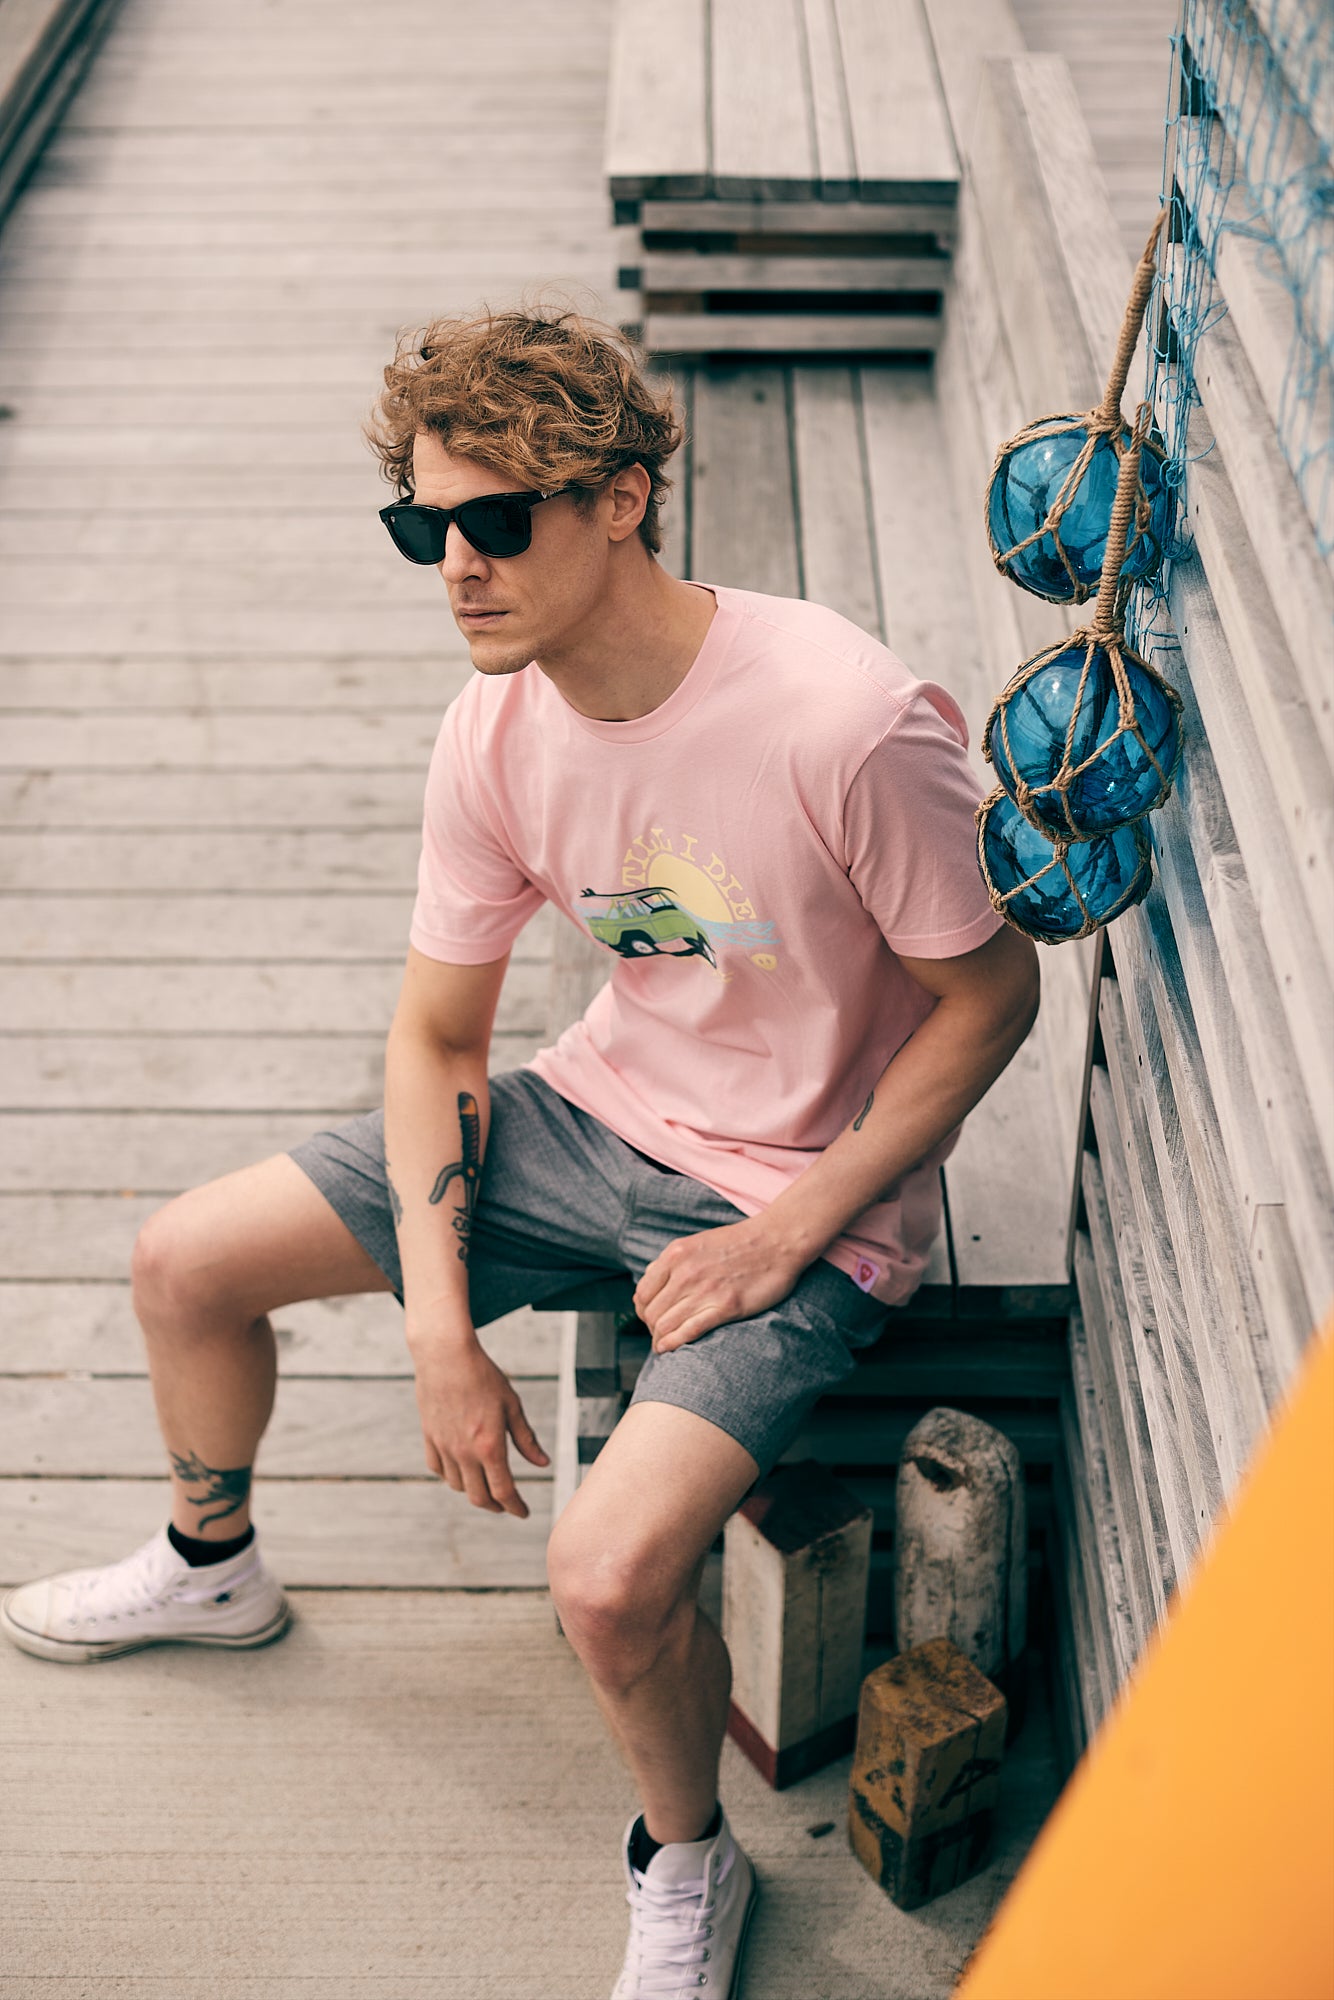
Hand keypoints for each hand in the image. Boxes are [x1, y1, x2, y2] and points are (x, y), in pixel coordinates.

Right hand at [409, 1336, 548, 1516]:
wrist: (446, 1356)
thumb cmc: (483, 1376)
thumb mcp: (512, 1406)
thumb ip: (526, 1439)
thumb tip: (543, 1464)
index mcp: (489, 1446)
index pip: (504, 1491)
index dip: (515, 1507)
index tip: (523, 1512)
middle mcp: (464, 1453)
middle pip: (479, 1497)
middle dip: (496, 1507)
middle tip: (507, 1505)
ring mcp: (444, 1447)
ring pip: (458, 1486)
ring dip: (474, 1492)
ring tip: (486, 1485)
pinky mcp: (429, 1437)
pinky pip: (438, 1469)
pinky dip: (451, 1476)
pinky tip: (461, 1470)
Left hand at [633, 1216, 805, 1352]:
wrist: (777, 1241)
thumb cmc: (739, 1242)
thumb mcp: (696, 1242)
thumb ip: (672, 1260)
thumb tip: (649, 1277)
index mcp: (675, 1255)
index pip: (642, 1293)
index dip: (642, 1310)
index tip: (649, 1318)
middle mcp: (685, 1273)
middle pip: (651, 1313)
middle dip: (650, 1328)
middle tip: (657, 1334)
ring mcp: (705, 1291)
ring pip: (666, 1325)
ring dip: (659, 1340)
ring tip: (661, 1346)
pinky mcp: (726, 1307)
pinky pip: (689, 1331)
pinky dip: (674, 1343)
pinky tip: (669, 1348)